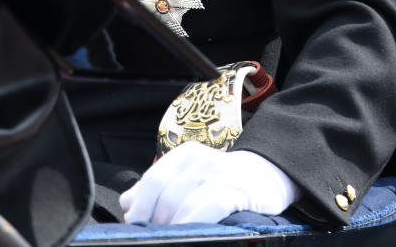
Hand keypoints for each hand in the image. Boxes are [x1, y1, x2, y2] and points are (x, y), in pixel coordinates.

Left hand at [119, 141, 300, 224]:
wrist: (267, 173)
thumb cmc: (221, 180)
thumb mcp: (188, 176)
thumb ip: (159, 187)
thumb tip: (128, 205)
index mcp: (183, 156)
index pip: (152, 180)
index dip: (140, 206)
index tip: (135, 225)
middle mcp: (199, 161)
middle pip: (166, 195)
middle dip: (156, 221)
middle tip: (155, 237)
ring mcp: (219, 174)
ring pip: (184, 204)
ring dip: (173, 227)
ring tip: (170, 239)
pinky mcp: (237, 190)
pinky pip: (209, 209)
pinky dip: (195, 224)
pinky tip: (191, 236)